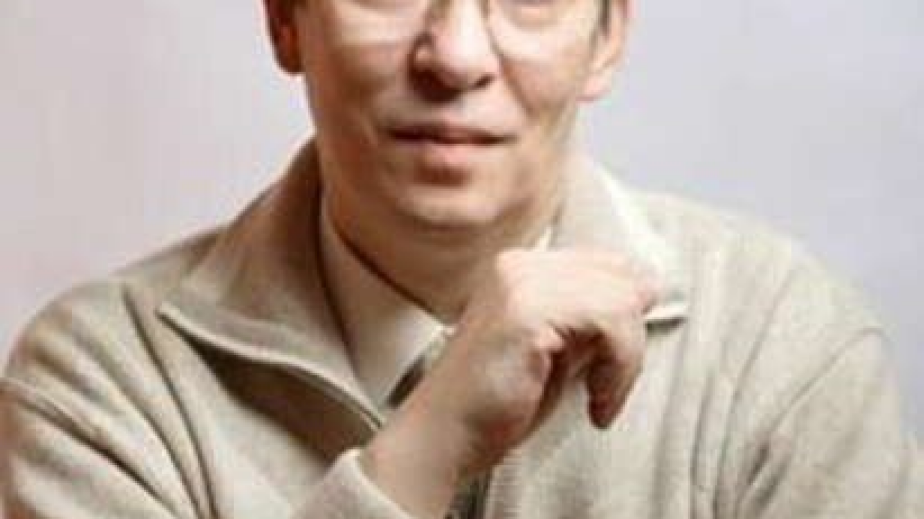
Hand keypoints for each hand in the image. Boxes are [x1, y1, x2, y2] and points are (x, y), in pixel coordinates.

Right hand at [360, 249, 655, 517]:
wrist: (444, 437)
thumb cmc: (496, 403)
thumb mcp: (557, 349)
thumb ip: (590, 319)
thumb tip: (646, 291)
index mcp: (521, 267)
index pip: (609, 265)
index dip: (627, 314)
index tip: (616, 363)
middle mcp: (519, 265)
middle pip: (622, 279)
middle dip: (630, 341)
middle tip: (608, 386)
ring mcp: (520, 283)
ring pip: (623, 299)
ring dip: (627, 361)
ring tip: (601, 398)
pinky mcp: (526, 310)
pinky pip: (611, 323)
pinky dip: (619, 370)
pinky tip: (596, 403)